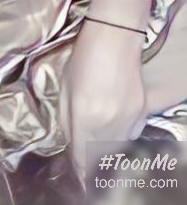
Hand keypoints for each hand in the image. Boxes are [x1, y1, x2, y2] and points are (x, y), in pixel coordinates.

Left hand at [59, 19, 147, 184]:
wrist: (116, 37)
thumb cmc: (84, 58)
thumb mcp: (65, 86)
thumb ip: (66, 118)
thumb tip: (71, 139)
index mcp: (85, 117)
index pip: (82, 156)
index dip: (79, 168)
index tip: (77, 171)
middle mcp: (108, 124)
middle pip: (100, 156)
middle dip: (92, 160)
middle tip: (85, 155)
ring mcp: (128, 119)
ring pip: (117, 147)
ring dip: (106, 149)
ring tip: (98, 140)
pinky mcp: (141, 112)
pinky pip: (131, 134)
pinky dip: (122, 136)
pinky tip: (114, 125)